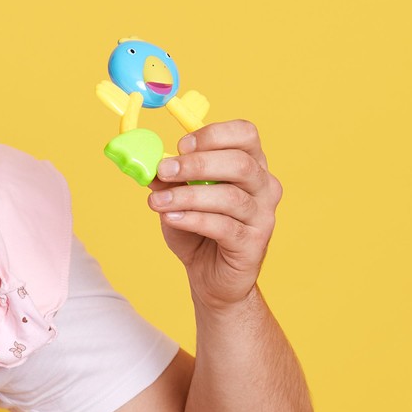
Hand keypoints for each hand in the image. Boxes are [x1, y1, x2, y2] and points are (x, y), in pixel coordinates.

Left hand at [146, 119, 283, 311]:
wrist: (212, 277)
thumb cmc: (198, 231)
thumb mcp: (178, 198)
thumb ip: (168, 179)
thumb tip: (147, 161)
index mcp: (251, 165)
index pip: (246, 134)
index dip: (214, 134)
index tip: (181, 145)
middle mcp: (264, 186)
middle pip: (240, 164)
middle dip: (197, 164)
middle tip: (163, 170)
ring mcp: (263, 216)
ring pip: (230, 197)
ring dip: (188, 196)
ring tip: (157, 201)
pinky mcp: (254, 243)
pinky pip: (224, 226)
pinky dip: (194, 219)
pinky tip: (172, 218)